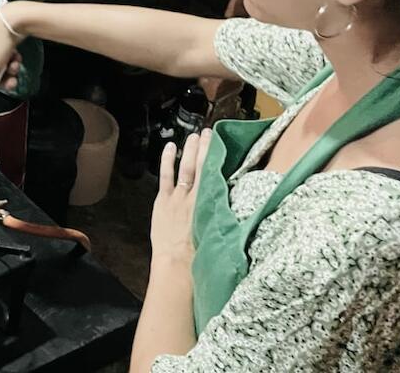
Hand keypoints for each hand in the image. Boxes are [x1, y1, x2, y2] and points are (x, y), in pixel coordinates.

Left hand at [150, 129, 212, 264]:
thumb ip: (223, 218)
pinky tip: (170, 147)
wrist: (178, 266)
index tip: (224, 144)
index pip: (218, 176)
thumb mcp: (217, 234)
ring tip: (194, 136)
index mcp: (212, 206)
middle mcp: (197, 197)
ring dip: (190, 151)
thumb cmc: (201, 257)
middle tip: (209, 132)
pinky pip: (166, 177)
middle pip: (204, 167)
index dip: (219, 158)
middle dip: (206, 149)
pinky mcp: (164, 202)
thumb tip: (235, 209)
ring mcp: (179, 198)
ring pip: (187, 168)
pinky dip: (168, 161)